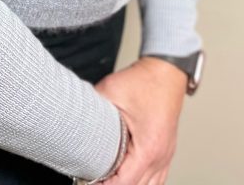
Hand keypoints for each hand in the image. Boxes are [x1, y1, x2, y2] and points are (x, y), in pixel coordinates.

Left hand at [93, 56, 186, 184]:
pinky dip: (143, 182)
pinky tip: (130, 179)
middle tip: (97, 181)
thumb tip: (76, 114)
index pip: (126, 182)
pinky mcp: (167, 150)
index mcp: (148, 146)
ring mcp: (166, 154)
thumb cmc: (146, 81)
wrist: (166, 70)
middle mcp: (160, 155)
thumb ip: (93, 105)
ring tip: (110, 181)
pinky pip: (158, 178)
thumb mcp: (112, 91)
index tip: (91, 182)